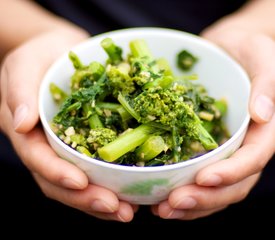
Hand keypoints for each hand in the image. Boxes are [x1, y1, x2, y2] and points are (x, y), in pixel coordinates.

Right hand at [0, 29, 135, 221]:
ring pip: (83, 183)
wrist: (63, 53)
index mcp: (30, 134)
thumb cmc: (40, 57)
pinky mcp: (92, 143)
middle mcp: (50, 148)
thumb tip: (21, 123)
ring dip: (104, 200)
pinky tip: (135, 192)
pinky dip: (115, 183)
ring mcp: (71, 148)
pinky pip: (101, 168)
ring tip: (129, 211)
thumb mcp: (24, 66)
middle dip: (88, 198)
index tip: (81, 183)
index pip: (39, 160)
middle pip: (63, 183)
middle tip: (116, 208)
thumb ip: (20, 92)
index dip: (58, 174)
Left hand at [152, 26, 274, 219]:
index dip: (230, 173)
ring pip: (211, 188)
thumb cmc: (249, 49)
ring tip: (161, 209)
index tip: (204, 178)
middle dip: (203, 198)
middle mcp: (242, 146)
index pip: (252, 159)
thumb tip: (262, 115)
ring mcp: (221, 150)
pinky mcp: (200, 146)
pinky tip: (159, 196)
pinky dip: (178, 188)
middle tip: (172, 204)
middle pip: (230, 184)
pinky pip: (193, 175)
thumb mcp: (263, 57)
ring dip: (189, 203)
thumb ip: (267, 84)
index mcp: (262, 131)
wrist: (226, 50)